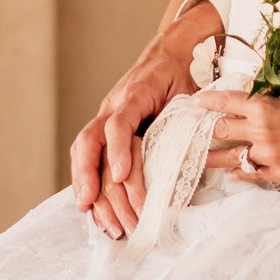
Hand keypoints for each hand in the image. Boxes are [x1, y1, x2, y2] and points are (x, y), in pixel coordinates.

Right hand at [72, 11, 212, 236]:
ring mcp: (105, 118)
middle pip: (89, 143)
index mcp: (135, 94)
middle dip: (95, 183)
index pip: (117, 124)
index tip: (122, 178)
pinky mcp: (105, 132)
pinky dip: (90, 187)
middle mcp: (112, 107)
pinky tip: (95, 213)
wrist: (172, 53)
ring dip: (92, 193)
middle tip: (116, 220)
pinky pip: (89, 159)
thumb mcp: (190, 91)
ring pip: (84, 154)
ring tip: (108, 226)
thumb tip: (195, 159)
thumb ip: (188, 120)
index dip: (119, 151)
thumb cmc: (184, 74)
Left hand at [196, 94, 279, 192]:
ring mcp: (269, 156)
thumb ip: (265, 100)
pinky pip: (250, 175)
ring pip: (230, 157)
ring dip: (213, 156)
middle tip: (192, 132)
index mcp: (264, 107)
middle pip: (220, 131)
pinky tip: (231, 172)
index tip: (196, 102)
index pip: (225, 102)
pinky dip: (239, 172)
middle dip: (206, 130)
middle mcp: (262, 132)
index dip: (207, 101)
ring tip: (199, 157)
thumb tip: (243, 99)